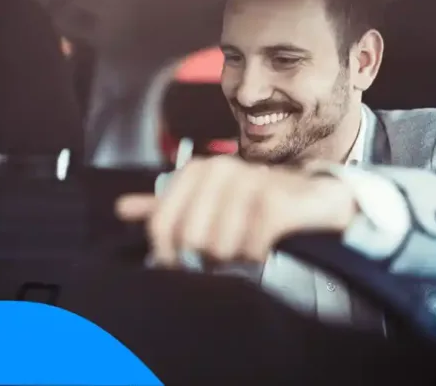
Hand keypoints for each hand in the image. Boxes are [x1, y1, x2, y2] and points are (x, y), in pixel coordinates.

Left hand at [115, 156, 358, 265]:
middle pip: (189, 239)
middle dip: (206, 259)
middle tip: (226, 257)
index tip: (185, 266)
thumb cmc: (254, 206)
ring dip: (234, 259)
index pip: (161, 225)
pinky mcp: (274, 201)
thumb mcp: (208, 204)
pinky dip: (256, 256)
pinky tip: (265, 249)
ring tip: (247, 249)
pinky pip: (249, 246)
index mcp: (197, 170)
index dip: (169, 256)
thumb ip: (167, 208)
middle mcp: (220, 169)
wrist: (314, 201)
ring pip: (217, 245)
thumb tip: (121, 208)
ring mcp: (249, 182)